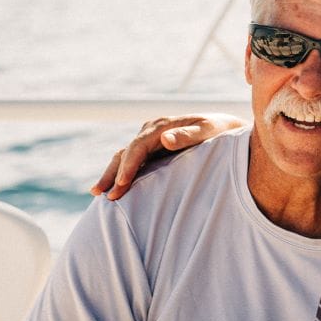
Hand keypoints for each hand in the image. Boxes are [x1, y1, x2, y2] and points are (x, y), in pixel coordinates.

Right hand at [90, 114, 246, 199]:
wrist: (223, 128)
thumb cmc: (218, 130)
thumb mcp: (207, 131)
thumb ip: (187, 135)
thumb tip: (165, 139)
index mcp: (161, 126)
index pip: (138, 146)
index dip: (129, 164)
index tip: (122, 182)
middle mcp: (150, 131)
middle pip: (125, 152)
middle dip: (113, 173)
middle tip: (104, 194)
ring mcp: (149, 140)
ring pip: (123, 157)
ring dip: (111, 174)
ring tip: (97, 192)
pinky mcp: (151, 149)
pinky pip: (131, 161)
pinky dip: (120, 173)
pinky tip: (112, 187)